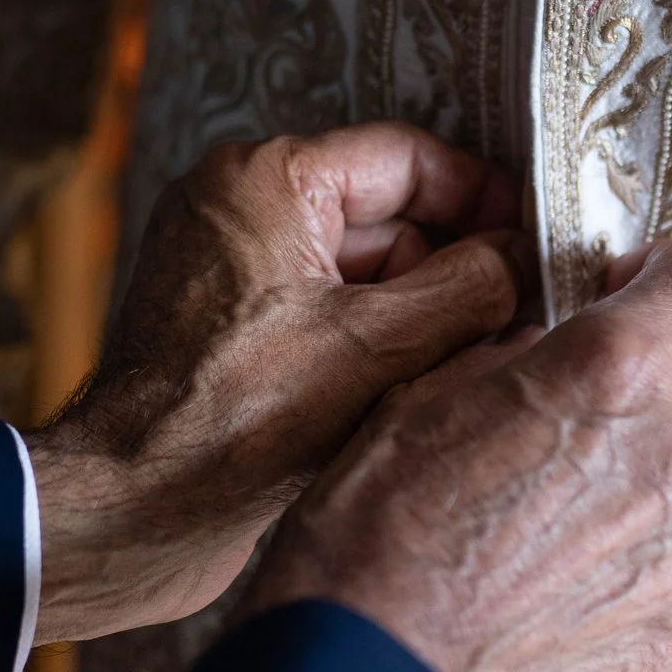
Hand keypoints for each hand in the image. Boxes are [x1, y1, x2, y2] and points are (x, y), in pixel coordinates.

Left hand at [28, 123, 526, 644]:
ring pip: (365, 276)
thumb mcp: (377, 347)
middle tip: (530, 318)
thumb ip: (470, 288)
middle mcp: (240, 211)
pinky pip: (331, 320)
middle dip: (460, 267)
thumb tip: (528, 259)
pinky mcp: (234, 338)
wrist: (127, 514)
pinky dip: (382, 349)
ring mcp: (233, 276)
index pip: (407, 157)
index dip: (485, 198)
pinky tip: (429, 396)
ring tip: (484, 365)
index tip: (544, 244)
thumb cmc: (232, 423)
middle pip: (390, 217)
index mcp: (264, 180)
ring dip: (427, 317)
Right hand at [250, 242, 671, 671]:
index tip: (636, 297)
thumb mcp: (425, 393)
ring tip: (579, 508)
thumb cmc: (377, 534)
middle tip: (606, 408)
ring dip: (669, 472)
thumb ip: (520, 355)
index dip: (668, 282)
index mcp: (613, 369)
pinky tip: (596, 570)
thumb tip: (551, 346)